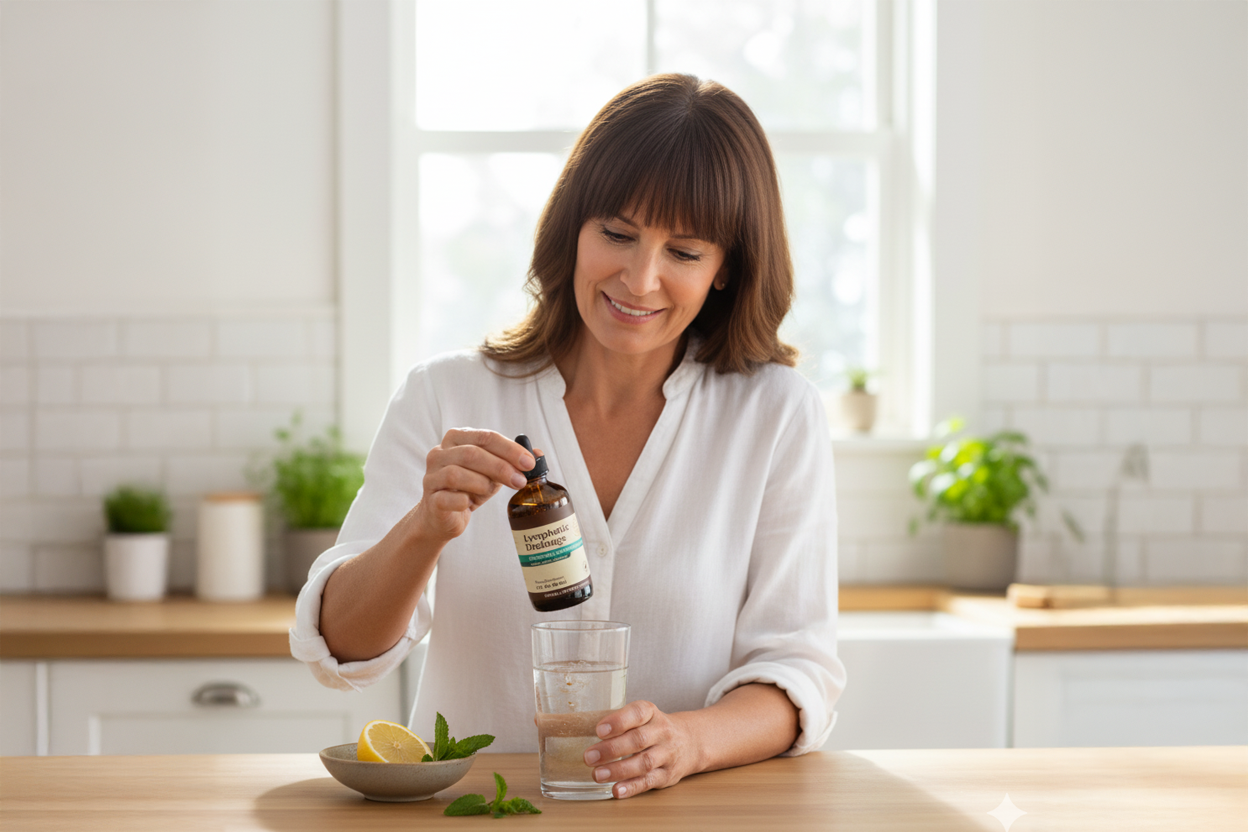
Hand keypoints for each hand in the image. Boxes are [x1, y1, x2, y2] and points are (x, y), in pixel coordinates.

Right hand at [413, 428, 535, 542]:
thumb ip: (512, 461)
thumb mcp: (492, 472)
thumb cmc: (469, 489)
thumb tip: (538, 454)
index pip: (485, 437)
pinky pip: (447, 498)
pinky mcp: (430, 499)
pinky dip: (463, 499)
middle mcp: (439, 454)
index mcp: (456, 439)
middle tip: (520, 480)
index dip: (509, 449)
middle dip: (500, 467)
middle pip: (471, 454)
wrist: (443, 516)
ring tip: (490, 490)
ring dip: (482, 483)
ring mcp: (431, 476)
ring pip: (456, 474)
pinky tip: (470, 502)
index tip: (529, 463)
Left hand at [582, 701, 700, 799]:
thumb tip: (581, 730)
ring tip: (597, 775)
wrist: (691, 742)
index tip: (599, 730)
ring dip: (618, 770)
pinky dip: (632, 787)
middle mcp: (662, 732)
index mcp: (652, 713)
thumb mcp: (643, 717)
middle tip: (589, 757)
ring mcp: (666, 754)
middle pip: (638, 740)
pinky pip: (649, 781)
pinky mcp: (667, 775)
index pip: (638, 713)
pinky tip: (616, 790)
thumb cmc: (654, 728)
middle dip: (612, 749)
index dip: (618, 721)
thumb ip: (619, 722)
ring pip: (643, 762)